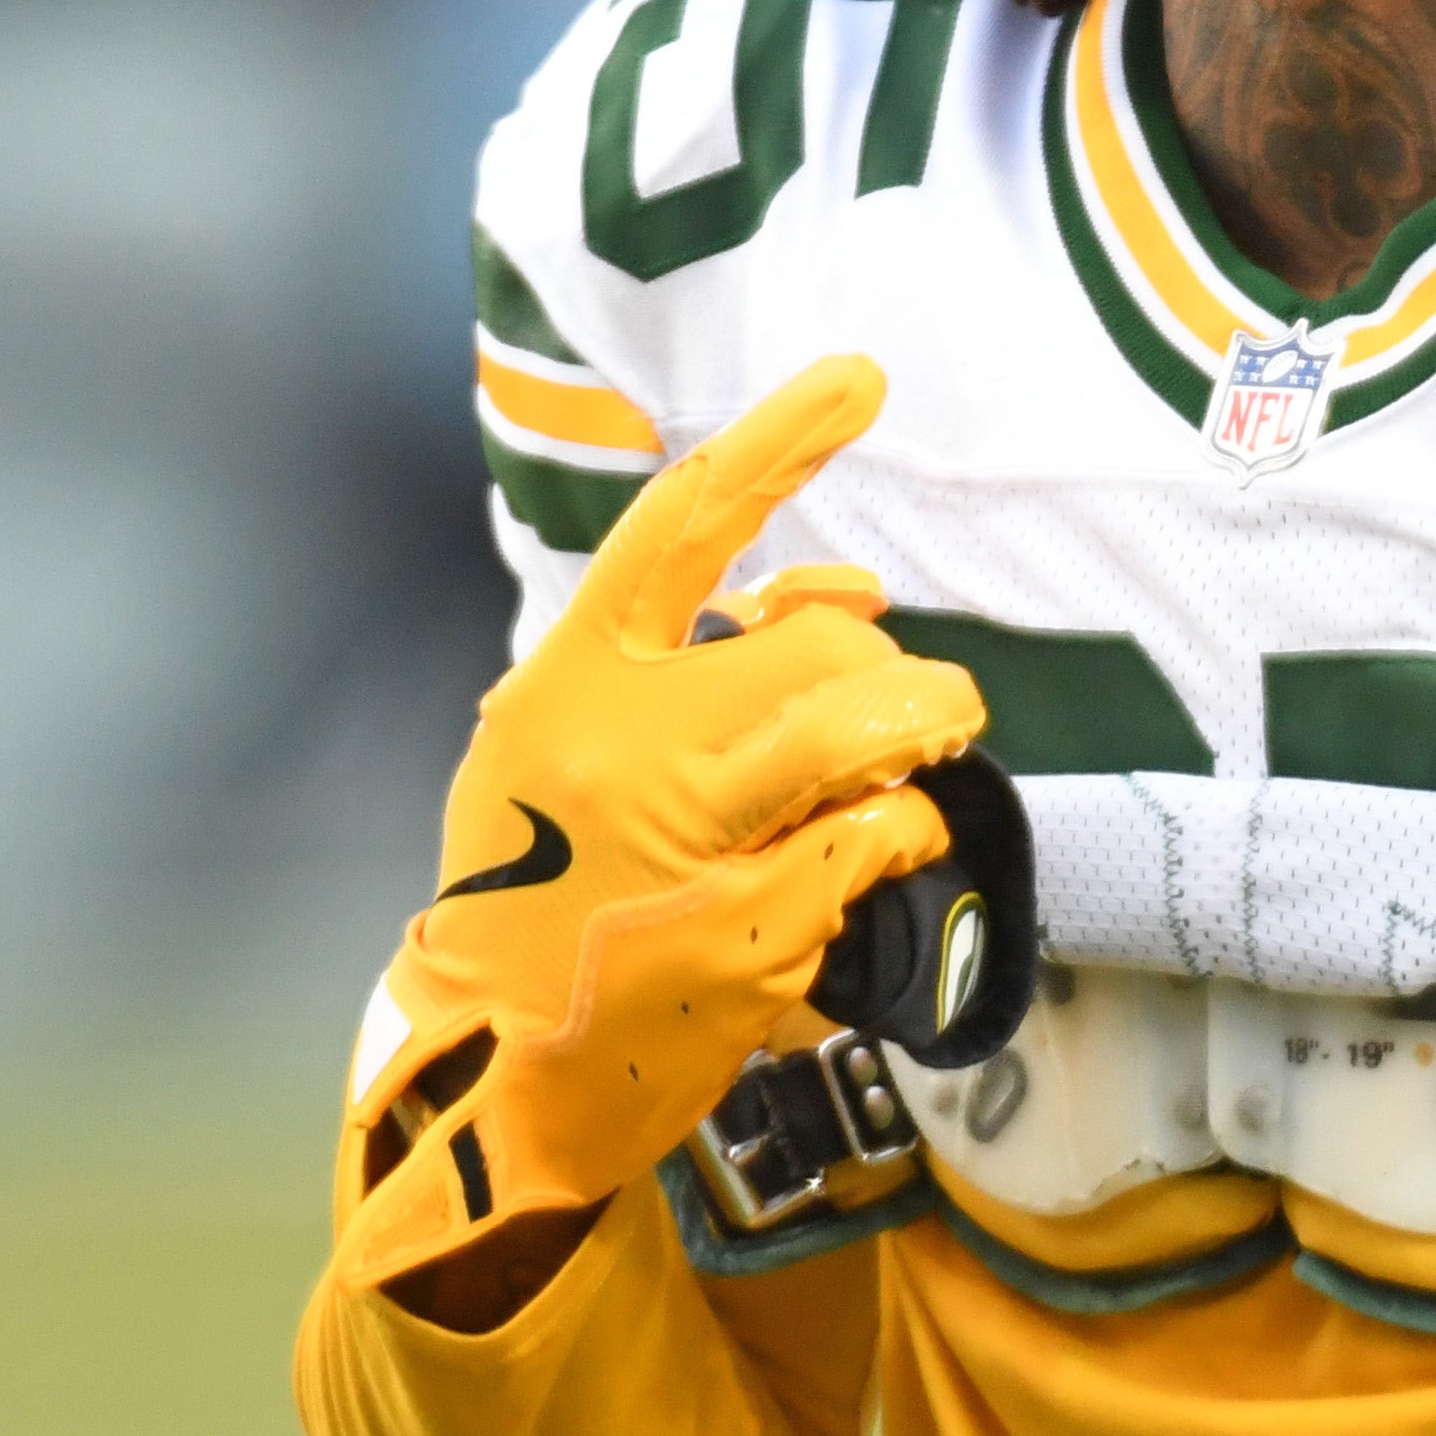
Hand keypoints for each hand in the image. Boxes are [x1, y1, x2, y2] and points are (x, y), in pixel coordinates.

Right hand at [332, 355, 984, 1312]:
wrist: (498, 1058)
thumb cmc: (550, 879)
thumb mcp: (578, 742)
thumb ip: (693, 659)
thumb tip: (852, 596)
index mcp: (571, 678)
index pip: (685, 526)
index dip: (780, 442)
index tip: (860, 377)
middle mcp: (623, 744)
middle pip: (815, 646)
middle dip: (891, 671)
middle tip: (925, 704)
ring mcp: (685, 839)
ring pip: (862, 729)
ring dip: (928, 725)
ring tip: (937, 738)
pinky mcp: (748, 929)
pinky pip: (877, 839)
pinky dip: (902, 832)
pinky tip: (886, 850)